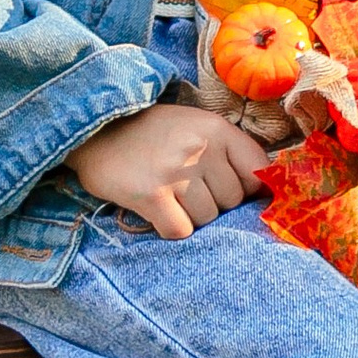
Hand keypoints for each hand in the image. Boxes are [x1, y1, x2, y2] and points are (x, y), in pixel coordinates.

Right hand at [73, 104, 274, 240]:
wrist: (94, 130)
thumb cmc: (152, 133)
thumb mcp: (194, 126)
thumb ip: (228, 152)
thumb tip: (263, 190)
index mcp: (216, 129)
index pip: (258, 171)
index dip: (248, 189)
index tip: (231, 191)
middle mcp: (200, 149)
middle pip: (231, 201)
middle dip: (213, 203)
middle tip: (185, 190)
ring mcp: (175, 172)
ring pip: (207, 219)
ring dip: (190, 216)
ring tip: (169, 197)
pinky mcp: (151, 195)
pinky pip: (180, 231)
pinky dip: (170, 228)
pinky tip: (157, 211)